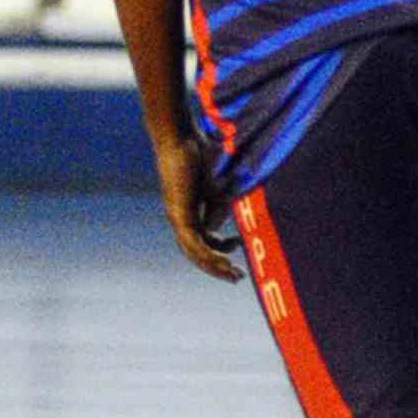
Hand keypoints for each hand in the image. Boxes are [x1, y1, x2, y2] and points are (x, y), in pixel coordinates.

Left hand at [152, 130, 241, 281]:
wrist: (178, 139)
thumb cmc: (195, 154)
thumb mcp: (212, 185)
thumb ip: (217, 203)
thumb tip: (220, 224)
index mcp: (187, 210)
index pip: (202, 240)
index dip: (220, 248)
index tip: (239, 244)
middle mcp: (180, 218)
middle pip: (196, 253)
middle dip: (217, 267)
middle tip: (236, 278)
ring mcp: (178, 217)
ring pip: (195, 253)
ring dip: (215, 267)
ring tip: (234, 275)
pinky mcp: (180, 214)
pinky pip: (194, 243)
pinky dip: (209, 255)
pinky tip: (224, 262)